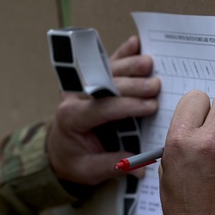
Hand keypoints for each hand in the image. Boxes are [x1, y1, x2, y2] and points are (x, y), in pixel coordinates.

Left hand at [47, 36, 159, 185]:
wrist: (59, 150)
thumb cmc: (74, 159)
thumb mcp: (88, 171)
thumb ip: (113, 166)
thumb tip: (141, 167)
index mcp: (71, 118)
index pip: (101, 108)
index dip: (127, 106)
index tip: (150, 106)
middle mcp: (74, 97)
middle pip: (106, 85)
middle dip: (132, 84)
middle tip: (156, 86)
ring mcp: (82, 85)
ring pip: (106, 69)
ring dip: (128, 65)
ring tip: (149, 63)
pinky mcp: (91, 80)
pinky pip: (106, 62)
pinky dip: (121, 53)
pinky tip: (135, 43)